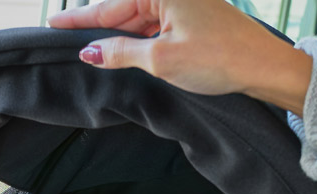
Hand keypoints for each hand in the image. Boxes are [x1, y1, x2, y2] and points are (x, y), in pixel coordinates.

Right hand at [48, 0, 311, 113]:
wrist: (263, 65)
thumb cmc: (219, 58)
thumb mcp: (162, 59)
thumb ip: (121, 52)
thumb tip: (90, 51)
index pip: (109, 7)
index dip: (79, 19)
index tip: (53, 23)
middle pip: (123, 10)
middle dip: (98, 27)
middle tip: (67, 39)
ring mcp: (184, 3)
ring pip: (140, 20)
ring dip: (120, 37)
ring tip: (93, 53)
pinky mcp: (194, 17)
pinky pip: (157, 26)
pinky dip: (140, 40)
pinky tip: (125, 53)